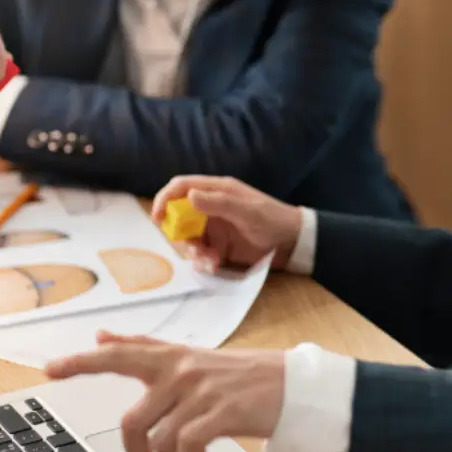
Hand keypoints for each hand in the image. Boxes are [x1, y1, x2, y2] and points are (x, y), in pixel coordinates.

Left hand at [46, 333, 284, 451]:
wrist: (284, 384)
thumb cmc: (232, 373)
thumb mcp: (186, 355)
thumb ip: (143, 347)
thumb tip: (102, 335)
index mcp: (168, 356)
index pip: (117, 355)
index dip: (80, 363)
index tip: (50, 370)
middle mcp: (179, 371)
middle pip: (131, 420)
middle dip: (134, 449)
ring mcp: (198, 393)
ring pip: (159, 441)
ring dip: (173, 451)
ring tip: (192, 440)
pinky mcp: (217, 414)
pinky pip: (185, 449)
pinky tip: (205, 446)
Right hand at [150, 175, 301, 271]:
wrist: (293, 243)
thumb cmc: (273, 220)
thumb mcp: (247, 211)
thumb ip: (219, 203)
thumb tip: (189, 195)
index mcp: (217, 190)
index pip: (181, 187)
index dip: (165, 199)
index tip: (158, 217)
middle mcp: (211, 207)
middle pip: (179, 216)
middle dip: (179, 233)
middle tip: (191, 247)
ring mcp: (214, 227)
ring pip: (188, 238)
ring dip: (193, 251)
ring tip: (211, 260)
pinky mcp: (219, 246)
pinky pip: (200, 253)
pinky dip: (203, 261)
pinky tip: (216, 264)